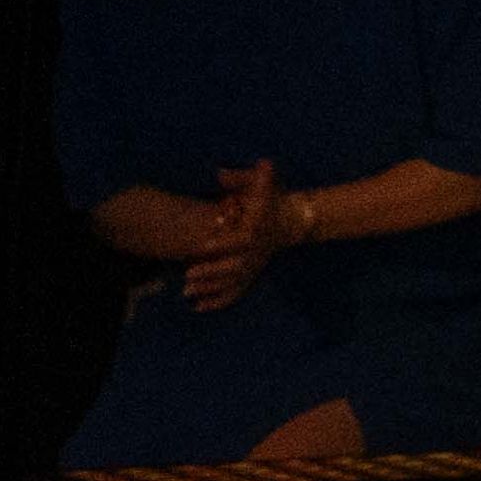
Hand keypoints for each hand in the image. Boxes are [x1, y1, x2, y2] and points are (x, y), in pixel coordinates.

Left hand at [172, 159, 284, 317]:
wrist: (293, 220)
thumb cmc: (273, 199)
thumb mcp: (262, 184)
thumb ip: (240, 179)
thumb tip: (219, 173)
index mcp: (258, 228)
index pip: (241, 240)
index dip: (221, 245)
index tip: (201, 248)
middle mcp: (257, 250)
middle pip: (235, 267)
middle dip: (210, 273)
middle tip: (187, 275)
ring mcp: (256, 265)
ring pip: (233, 283)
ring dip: (209, 289)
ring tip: (186, 291)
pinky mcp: (253, 274)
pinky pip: (236, 292)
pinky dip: (218, 302)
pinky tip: (198, 307)